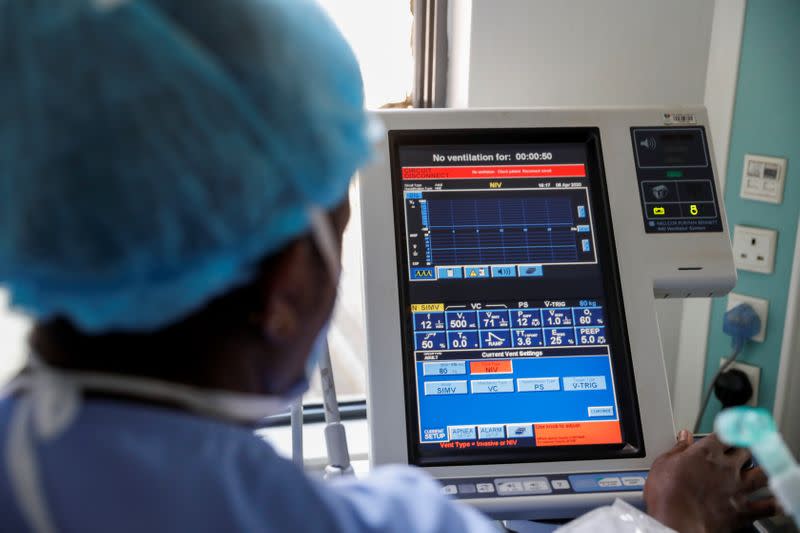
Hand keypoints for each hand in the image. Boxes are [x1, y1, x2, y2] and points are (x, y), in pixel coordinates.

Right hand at [644, 430, 775, 532]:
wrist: (676, 521)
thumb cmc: (667, 494)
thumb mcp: (663, 464)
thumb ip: (677, 449)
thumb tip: (683, 437)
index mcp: (706, 452)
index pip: (725, 434)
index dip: (729, 431)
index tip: (729, 431)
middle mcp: (726, 467)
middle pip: (746, 450)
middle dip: (745, 449)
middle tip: (742, 450)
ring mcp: (738, 488)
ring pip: (762, 474)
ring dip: (763, 470)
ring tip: (761, 470)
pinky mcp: (743, 510)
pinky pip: (767, 506)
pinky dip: (773, 504)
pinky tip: (775, 501)